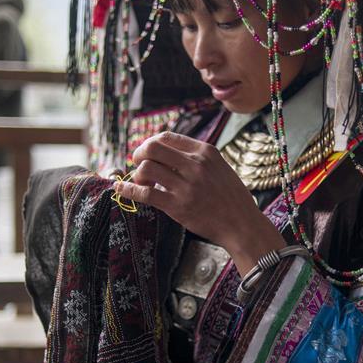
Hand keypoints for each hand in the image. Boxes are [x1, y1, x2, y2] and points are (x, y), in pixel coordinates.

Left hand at [114, 131, 285, 275]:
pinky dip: (128, 190)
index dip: (150, 143)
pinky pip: (145, 193)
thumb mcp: (220, 168)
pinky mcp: (178, 206)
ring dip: (137, 175)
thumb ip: (197, 159)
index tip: (146, 153)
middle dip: (138, 154)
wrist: (242, 225)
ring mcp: (186, 186)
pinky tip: (120, 189)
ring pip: (146, 168)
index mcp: (205, 152)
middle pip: (152, 148)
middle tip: (137, 164)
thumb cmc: (232, 198)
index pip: (167, 137)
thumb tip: (167, 154)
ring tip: (142, 183)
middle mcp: (195, 165)